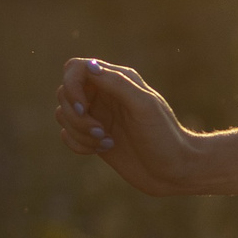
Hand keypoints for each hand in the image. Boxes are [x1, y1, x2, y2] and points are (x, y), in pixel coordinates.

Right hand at [53, 58, 191, 195]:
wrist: (174, 170)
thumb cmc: (164, 136)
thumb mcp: (144, 106)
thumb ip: (117, 83)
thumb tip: (90, 67)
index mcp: (117, 80)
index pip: (75, 69)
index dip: (71, 86)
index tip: (84, 108)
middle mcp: (105, 95)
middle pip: (64, 93)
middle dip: (76, 115)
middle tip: (101, 130)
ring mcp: (98, 117)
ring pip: (64, 115)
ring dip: (78, 131)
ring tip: (106, 142)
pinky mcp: (94, 138)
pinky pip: (67, 135)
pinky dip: (78, 144)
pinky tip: (103, 150)